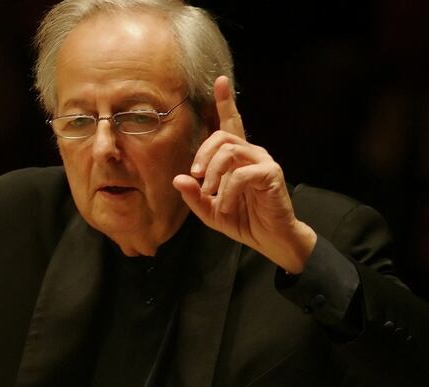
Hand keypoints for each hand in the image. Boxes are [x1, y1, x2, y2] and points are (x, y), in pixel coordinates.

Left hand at [172, 76, 315, 273]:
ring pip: (229, 150)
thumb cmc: (243, 220)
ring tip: (210, 194)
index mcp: (237, 157)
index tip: (220, 81)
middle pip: (221, 137)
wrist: (271, 240)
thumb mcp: (210, 210)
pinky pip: (241, 174)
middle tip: (196, 177)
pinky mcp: (271, 174)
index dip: (225, 102)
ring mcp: (263, 161)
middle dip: (202, 155)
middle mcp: (251, 153)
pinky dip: (227, 192)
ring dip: (212, 174)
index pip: (230, 124)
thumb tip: (178, 178)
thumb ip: (194, 195)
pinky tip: (225, 206)